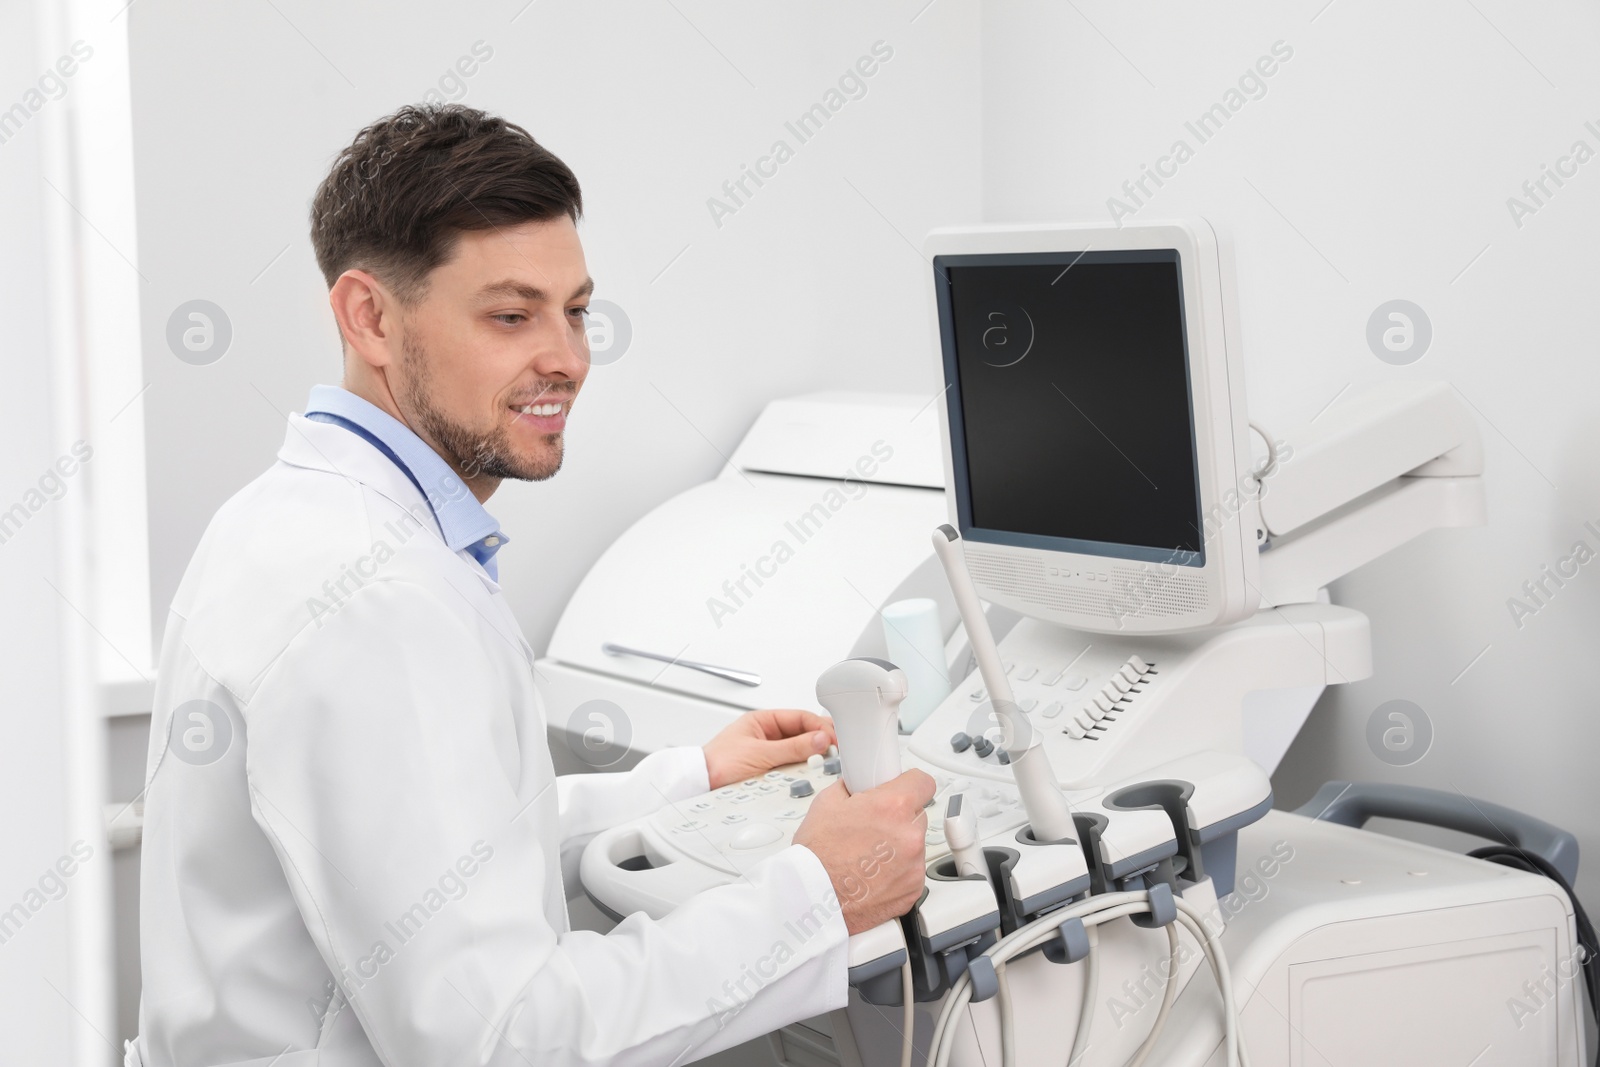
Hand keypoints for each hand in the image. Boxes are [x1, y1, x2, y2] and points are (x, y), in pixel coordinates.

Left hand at [703, 709, 835, 789]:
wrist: (701, 785)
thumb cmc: (719, 764)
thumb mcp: (760, 754)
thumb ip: (792, 748)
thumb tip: (820, 740)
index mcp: (763, 720)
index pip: (800, 718)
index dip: (819, 726)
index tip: (833, 738)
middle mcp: (768, 734)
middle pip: (803, 734)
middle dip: (818, 742)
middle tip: (834, 751)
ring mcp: (770, 752)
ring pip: (799, 752)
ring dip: (811, 757)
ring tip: (823, 763)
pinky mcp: (769, 770)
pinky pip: (792, 767)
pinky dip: (802, 770)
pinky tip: (809, 773)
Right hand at [792, 770, 935, 934]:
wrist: (813, 898)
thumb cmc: (816, 856)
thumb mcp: (827, 802)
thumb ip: (853, 788)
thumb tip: (858, 783)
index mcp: (893, 807)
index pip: (923, 782)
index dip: (910, 784)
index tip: (903, 789)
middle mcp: (910, 835)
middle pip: (917, 815)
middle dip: (899, 818)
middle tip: (873, 826)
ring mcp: (914, 865)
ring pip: (915, 845)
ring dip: (899, 846)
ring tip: (867, 854)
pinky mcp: (913, 890)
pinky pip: (911, 871)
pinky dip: (897, 871)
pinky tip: (873, 873)